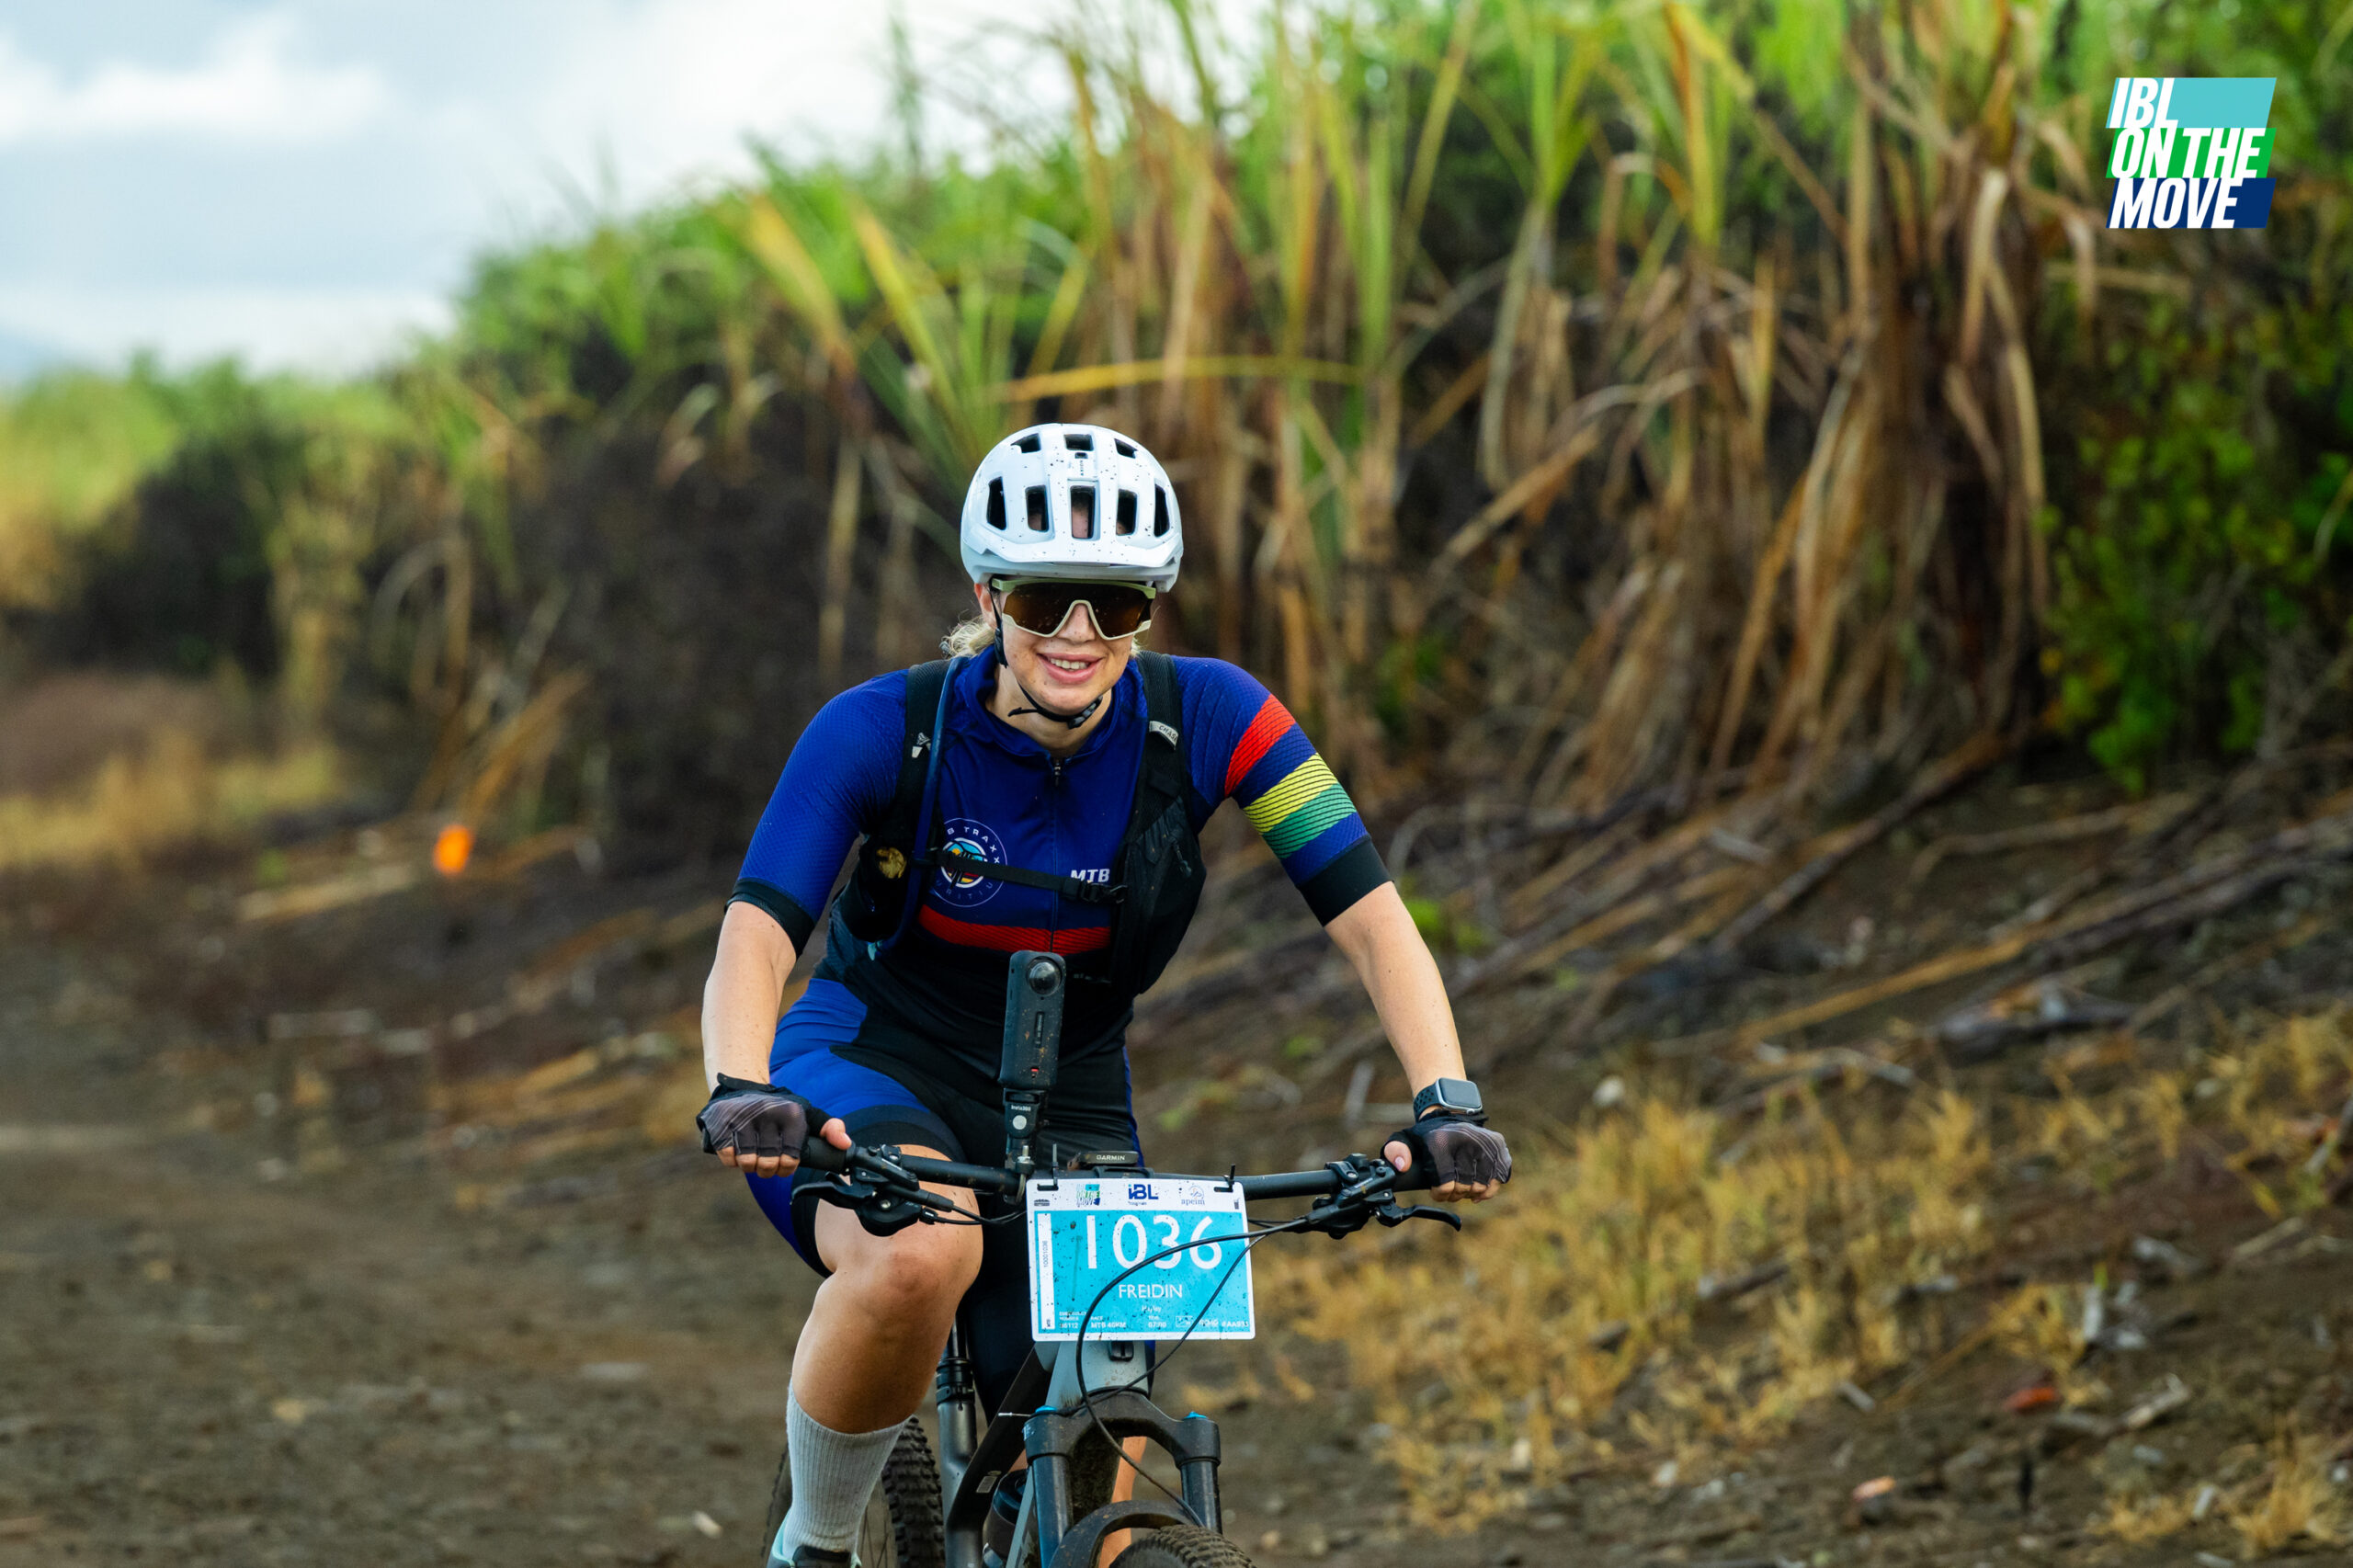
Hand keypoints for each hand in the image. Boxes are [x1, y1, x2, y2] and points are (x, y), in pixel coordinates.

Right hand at [697, 1076, 850, 1178]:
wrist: (743, 1089)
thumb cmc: (780, 1110)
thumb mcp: (808, 1114)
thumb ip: (830, 1129)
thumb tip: (846, 1145)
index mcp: (791, 1115)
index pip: (791, 1159)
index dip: (786, 1168)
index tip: (784, 1163)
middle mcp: (767, 1114)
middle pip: (768, 1164)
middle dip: (768, 1170)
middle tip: (767, 1163)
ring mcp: (743, 1118)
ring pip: (747, 1163)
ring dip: (750, 1167)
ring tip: (753, 1158)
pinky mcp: (721, 1123)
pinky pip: (728, 1158)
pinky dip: (732, 1161)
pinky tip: (737, 1151)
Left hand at [1383, 1114, 1510, 1202]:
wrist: (1451, 1115)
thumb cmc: (1427, 1136)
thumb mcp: (1404, 1139)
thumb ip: (1395, 1152)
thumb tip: (1402, 1165)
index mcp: (1442, 1141)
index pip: (1444, 1183)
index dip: (1440, 1194)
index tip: (1436, 1192)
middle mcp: (1466, 1141)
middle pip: (1463, 1187)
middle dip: (1454, 1194)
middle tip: (1448, 1190)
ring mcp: (1485, 1143)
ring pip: (1481, 1186)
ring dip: (1469, 1193)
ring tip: (1461, 1187)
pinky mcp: (1499, 1147)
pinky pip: (1499, 1179)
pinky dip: (1488, 1189)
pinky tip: (1477, 1190)